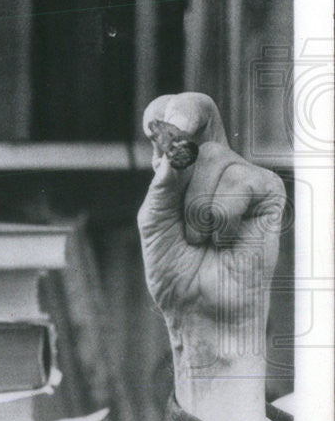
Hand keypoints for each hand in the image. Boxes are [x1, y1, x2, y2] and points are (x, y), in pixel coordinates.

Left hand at [138, 93, 284, 420]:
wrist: (202, 310)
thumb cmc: (176, 271)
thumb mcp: (153, 224)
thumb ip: (161, 187)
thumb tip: (174, 152)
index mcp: (181, 169)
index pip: (178, 118)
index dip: (171, 110)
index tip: (160, 123)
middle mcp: (212, 165)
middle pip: (194, 132)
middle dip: (179, 174)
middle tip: (185, 224)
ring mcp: (241, 176)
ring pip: (210, 161)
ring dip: (197, 211)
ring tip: (205, 238)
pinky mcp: (267, 192)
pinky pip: (239, 184)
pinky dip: (222, 219)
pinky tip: (227, 240)